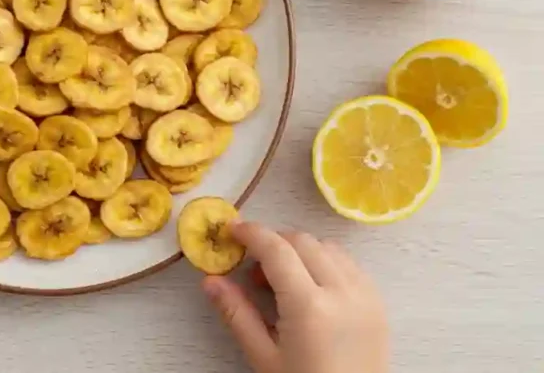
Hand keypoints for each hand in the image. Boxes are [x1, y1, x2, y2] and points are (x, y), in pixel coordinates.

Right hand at [202, 222, 388, 372]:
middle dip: (274, 242)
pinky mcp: (379, 302)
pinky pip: (349, 264)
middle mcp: (342, 291)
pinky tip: (313, 286)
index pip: (276, 249)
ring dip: (301, 250)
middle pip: (302, 241)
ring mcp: (366, 295)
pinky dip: (326, 262)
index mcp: (309, 306)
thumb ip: (237, 314)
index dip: (251, 233)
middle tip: (254, 267)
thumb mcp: (264, 357)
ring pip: (328, 247)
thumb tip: (210, 280)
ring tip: (285, 279)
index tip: (232, 230)